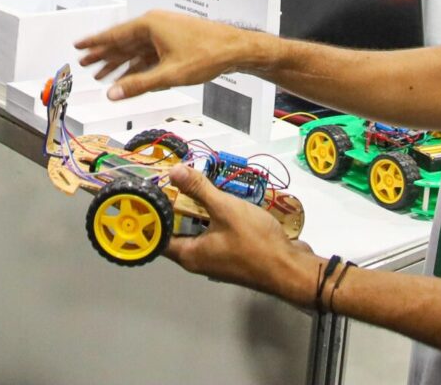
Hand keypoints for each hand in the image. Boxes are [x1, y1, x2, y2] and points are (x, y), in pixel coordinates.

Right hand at [74, 10, 247, 99]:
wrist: (235, 48)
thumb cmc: (206, 56)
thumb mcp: (169, 74)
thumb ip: (138, 85)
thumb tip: (111, 94)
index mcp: (150, 24)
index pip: (114, 35)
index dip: (94, 43)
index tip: (78, 47)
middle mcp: (154, 24)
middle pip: (122, 41)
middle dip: (103, 55)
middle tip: (83, 64)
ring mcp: (163, 32)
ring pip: (134, 49)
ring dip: (118, 62)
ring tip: (100, 76)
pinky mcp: (172, 41)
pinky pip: (147, 53)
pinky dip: (135, 65)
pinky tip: (126, 76)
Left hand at [165, 164, 318, 306]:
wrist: (291, 268)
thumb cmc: (255, 242)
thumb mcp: (225, 209)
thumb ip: (199, 189)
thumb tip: (173, 172)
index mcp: (189, 255)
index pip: (157, 237)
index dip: (151, 215)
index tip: (150, 192)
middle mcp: (198, 260)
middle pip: (178, 230)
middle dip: (176, 205)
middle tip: (174, 179)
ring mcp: (217, 258)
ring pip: (198, 230)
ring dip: (198, 209)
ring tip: (197, 183)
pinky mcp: (233, 255)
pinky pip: (216, 232)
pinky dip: (214, 217)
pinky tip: (222, 199)